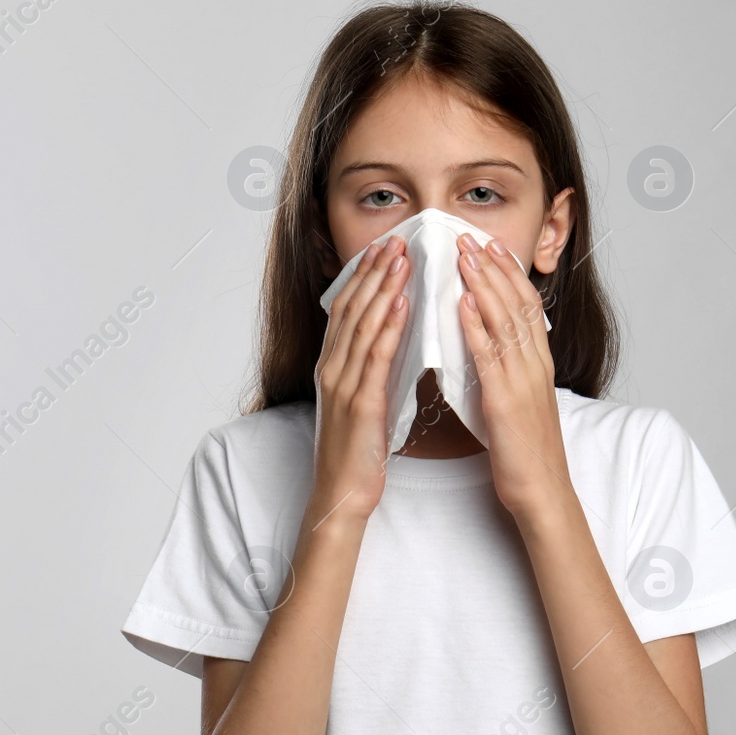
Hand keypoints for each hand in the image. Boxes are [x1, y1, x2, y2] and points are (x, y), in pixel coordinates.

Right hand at [311, 235, 410, 523]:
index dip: (364, 276)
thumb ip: (371, 368)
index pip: (346, 309)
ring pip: (362, 325)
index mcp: (332, 366)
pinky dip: (389, 327)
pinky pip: (375, 357)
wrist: (343, 494)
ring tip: (402, 260)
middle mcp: (332, 369)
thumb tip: (394, 338)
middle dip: (374, 271)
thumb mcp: (363, 400)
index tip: (383, 248)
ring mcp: (343, 384)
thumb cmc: (357, 452)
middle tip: (396, 240)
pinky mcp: (360, 403)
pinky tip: (403, 304)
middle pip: (351, 308)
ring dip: (383, 288)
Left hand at [456, 232, 569, 517]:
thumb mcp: (521, 401)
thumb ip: (510, 371)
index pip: (527, 305)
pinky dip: (476, 325)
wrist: (542, 491)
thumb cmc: (527, 452)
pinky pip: (490, 355)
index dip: (509, 272)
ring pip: (505, 320)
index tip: (491, 245)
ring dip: (483, 284)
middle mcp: (534, 365)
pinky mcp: (505, 400)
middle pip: (517, 303)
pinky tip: (462, 302)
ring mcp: (522, 380)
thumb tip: (491, 347)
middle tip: (469, 236)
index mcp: (538, 364)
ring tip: (463, 255)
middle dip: (493, 266)